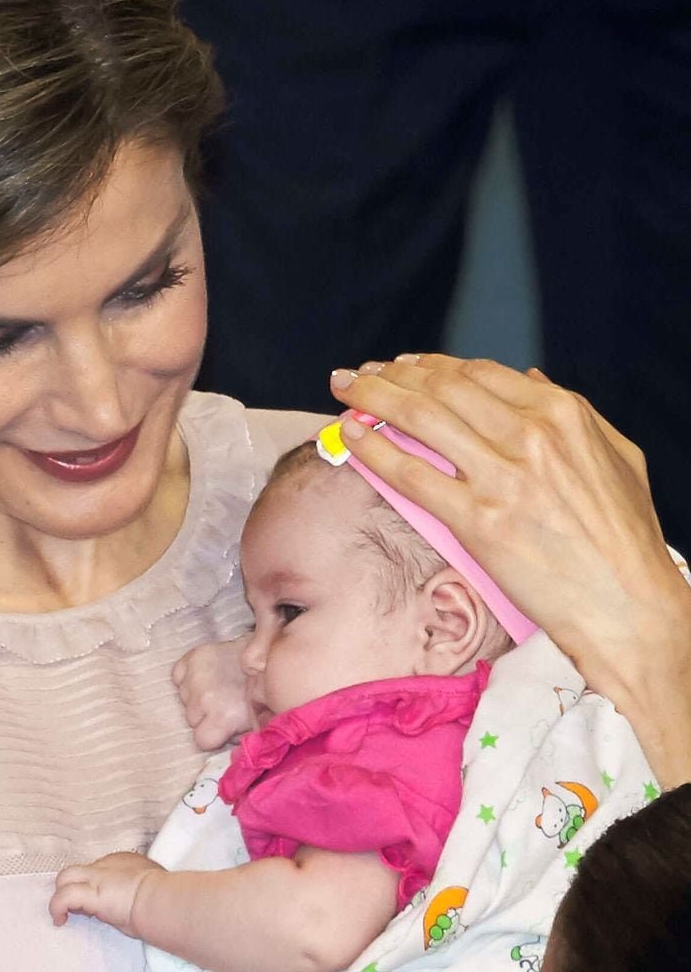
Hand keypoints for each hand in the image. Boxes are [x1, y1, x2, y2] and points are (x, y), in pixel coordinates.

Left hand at [50, 851, 158, 934]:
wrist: (163, 901)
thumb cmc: (166, 898)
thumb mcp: (154, 886)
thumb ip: (142, 889)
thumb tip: (141, 901)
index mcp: (125, 862)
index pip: (99, 869)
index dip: (93, 886)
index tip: (97, 905)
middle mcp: (108, 864)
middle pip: (79, 870)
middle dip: (73, 886)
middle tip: (81, 910)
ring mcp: (97, 876)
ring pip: (66, 877)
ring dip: (61, 896)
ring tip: (64, 915)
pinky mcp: (89, 893)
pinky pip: (63, 897)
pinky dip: (57, 908)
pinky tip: (60, 920)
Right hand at [172, 637, 255, 750]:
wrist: (267, 652)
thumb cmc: (264, 690)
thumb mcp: (259, 721)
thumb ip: (244, 740)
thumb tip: (237, 758)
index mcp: (223, 716)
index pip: (201, 740)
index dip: (211, 735)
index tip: (223, 727)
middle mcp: (205, 697)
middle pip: (191, 720)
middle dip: (205, 715)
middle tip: (225, 703)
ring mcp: (195, 676)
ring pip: (184, 699)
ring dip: (196, 696)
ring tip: (218, 687)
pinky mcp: (190, 658)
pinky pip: (177, 677)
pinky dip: (186, 677)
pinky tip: (205, 675)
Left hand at [329, 354, 690, 782]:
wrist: (628, 606)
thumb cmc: (626, 540)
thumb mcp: (618, 458)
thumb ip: (575, 415)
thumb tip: (528, 378)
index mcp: (563, 414)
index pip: (478, 373)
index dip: (430, 365)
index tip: (401, 366)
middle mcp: (529, 436)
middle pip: (441, 388)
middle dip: (391, 375)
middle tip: (357, 374)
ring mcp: (502, 478)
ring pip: (420, 420)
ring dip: (373, 399)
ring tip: (342, 392)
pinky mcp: (479, 522)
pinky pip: (411, 474)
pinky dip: (373, 448)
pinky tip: (350, 435)